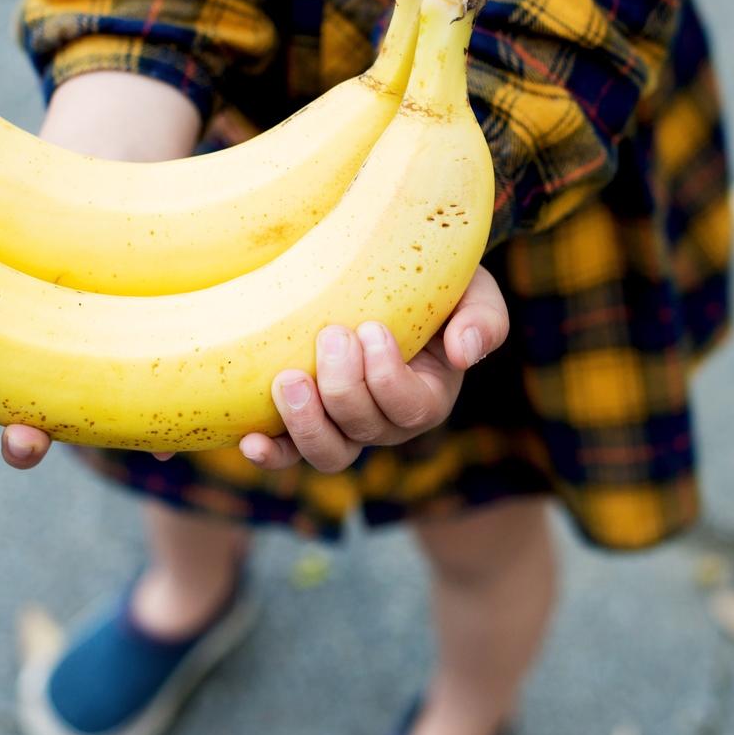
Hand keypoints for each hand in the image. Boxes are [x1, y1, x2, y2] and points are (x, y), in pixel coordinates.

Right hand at [0, 70, 201, 470]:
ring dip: (21, 446)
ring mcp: (54, 386)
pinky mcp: (110, 387)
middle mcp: (4, 378)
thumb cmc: (23, 212)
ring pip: (31, 434)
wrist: (97, 211)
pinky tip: (157, 449)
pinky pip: (123, 423)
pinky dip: (143, 440)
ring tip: (24, 439)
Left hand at [237, 265, 509, 472]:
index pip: (410, 407)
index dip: (387, 376)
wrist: (386, 282)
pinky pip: (288, 453)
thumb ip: (483, 320)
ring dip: (305, 422)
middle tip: (331, 333)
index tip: (371, 326)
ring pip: (327, 453)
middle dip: (343, 386)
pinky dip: (271, 452)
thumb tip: (466, 354)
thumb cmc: (434, 286)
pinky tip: (250, 439)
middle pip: (363, 428)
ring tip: (287, 379)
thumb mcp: (472, 292)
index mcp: (427, 397)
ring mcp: (342, 428)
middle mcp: (384, 424)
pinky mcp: (303, 422)